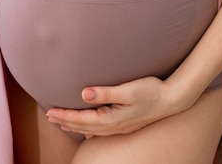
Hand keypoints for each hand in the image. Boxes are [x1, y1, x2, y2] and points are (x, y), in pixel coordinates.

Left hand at [46, 76, 179, 137]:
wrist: (171, 100)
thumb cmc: (150, 91)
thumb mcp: (128, 90)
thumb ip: (105, 92)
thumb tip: (84, 93)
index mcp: (112, 118)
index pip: (82, 119)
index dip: (65, 115)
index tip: (50, 111)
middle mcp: (114, 126)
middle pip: (84, 126)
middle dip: (66, 122)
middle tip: (49, 117)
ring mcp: (120, 127)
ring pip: (92, 130)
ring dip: (76, 126)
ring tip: (63, 123)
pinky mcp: (125, 124)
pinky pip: (102, 130)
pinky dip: (90, 130)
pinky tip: (89, 131)